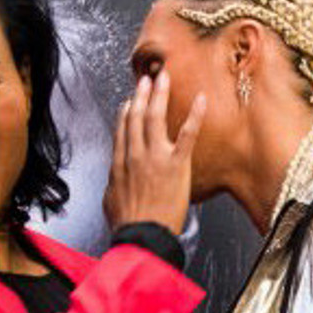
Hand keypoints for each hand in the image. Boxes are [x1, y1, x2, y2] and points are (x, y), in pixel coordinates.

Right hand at [104, 70, 205, 234]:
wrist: (143, 235)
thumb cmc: (128, 223)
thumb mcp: (111, 200)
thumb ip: (114, 184)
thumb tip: (114, 180)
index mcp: (120, 163)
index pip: (122, 130)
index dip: (125, 112)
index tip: (129, 102)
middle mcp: (136, 154)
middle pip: (136, 116)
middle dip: (141, 95)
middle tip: (146, 79)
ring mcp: (156, 157)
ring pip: (155, 117)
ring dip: (159, 94)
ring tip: (163, 77)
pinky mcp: (177, 164)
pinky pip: (187, 134)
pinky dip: (195, 114)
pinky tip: (201, 99)